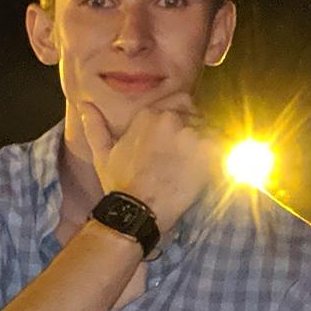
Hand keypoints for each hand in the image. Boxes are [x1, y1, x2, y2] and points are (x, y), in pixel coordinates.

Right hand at [75, 95, 221, 224]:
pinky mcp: (209, 149)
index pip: (177, 101)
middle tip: (188, 151)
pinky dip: (221, 153)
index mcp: (148, 114)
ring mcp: (192, 132)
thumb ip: (95, 126)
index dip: (179, 117)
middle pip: (195, 112)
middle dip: (194, 127)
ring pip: (210, 126)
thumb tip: (86, 106)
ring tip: (198, 163)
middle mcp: (171, 117)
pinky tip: (210, 168)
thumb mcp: (102, 153)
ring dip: (207, 141)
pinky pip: (224, 143)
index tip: (177, 137)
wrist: (139, 209)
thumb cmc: (120, 183)